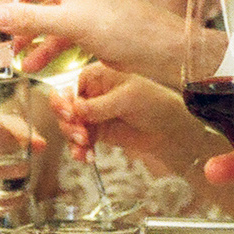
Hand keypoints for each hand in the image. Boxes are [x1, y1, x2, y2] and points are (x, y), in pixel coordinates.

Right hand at [0, 0, 188, 83]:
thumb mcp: (68, 21)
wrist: (156, 51)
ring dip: (22, 32)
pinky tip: (30, 64)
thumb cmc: (124, 26)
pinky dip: (42, 47)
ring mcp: (80, 4)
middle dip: (8, 7)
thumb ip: (25, 19)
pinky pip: (54, 33)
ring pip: (41, 14)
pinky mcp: (85, 26)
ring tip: (3, 49)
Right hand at [58, 64, 224, 168]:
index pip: (68, 87)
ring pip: (70, 127)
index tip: (69, 116)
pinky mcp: (98, 131)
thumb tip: (74, 109)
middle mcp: (91, 93)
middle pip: (64, 109)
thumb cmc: (154, 102)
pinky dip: (81, 150)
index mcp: (96, 76)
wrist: (170, 128)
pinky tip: (86, 158)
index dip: (63, 103)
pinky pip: (80, 141)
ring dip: (73, 141)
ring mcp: (93, 113)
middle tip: (81, 137)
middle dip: (69, 124)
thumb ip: (99, 105)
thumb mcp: (127, 99)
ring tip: (84, 150)